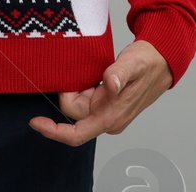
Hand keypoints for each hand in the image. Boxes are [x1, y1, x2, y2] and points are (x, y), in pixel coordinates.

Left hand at [29, 38, 172, 144]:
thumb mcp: (134, 63)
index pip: (77, 133)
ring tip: (89, 67)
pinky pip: (83, 96)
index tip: (35, 121)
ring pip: (76, 102)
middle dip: (69, 89)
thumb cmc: (148, 63)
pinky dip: (80, 83)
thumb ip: (119, 73)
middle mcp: (106, 118)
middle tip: (79, 66)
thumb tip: (109, 84)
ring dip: (76, 85)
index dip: (54, 131)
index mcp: (111, 116)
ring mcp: (105, 111)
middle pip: (72, 110)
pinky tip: (86, 71)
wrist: (160, 62)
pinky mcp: (104, 102)